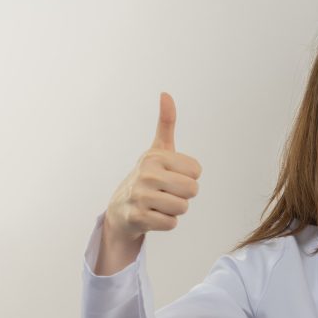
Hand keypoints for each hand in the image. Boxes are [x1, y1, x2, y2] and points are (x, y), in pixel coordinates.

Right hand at [104, 92, 202, 244]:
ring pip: (183, 208)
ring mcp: (141, 196)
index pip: (197, 172)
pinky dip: (166, 222)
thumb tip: (165, 93)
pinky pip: (171, 223)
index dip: (189, 177)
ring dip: (175, 210)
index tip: (172, 176)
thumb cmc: (147, 177)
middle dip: (184, 195)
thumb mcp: (158, 150)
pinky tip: (153, 215)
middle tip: (167, 192)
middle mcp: (147, 173)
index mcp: (156, 156)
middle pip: (192, 190)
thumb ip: (166, 123)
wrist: (121, 208)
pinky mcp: (138, 216)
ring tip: (160, 204)